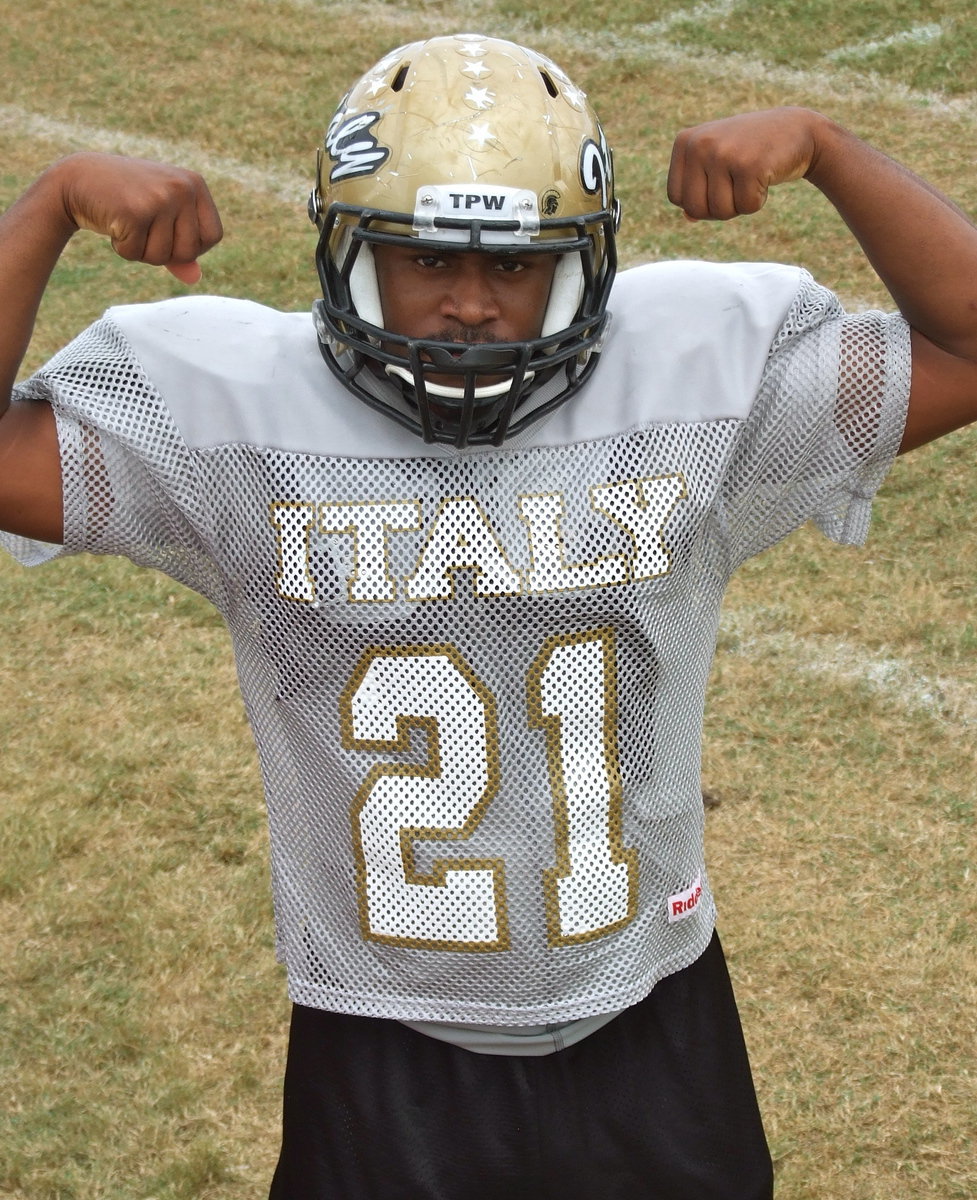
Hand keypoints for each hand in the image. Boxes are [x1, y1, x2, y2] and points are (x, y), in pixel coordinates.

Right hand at [54, 152, 222, 279]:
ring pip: (162, 256)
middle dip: (163, 252)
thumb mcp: (160, 218)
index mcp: (195, 183)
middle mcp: (182, 187)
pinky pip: (136, 254)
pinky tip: (113, 223)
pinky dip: (122, 248)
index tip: (169, 234)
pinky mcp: (135, 211)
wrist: (77, 179)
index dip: (191, 246)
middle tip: (142, 227)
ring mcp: (159, 198)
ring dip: (140, 251)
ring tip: (127, 222)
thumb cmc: (125, 200)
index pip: (213, 236)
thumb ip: (180, 245)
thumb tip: (195, 277)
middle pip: (189, 252)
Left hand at [667, 107, 829, 220]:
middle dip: (718, 208)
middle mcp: (700, 144)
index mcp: (685, 142)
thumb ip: (696, 188)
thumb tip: (688, 218)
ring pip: (720, 211)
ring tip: (751, 177)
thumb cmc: (750, 152)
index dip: (700, 202)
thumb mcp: (716, 163)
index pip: (676, 198)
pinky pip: (746, 207)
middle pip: (695, 209)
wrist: (797, 131)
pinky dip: (758, 201)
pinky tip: (765, 176)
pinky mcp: (750, 165)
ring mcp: (724, 153)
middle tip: (737, 185)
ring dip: (740, 205)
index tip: (719, 183)